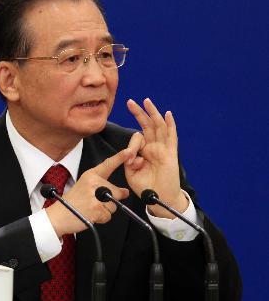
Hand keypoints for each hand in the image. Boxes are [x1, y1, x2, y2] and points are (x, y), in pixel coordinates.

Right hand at [46, 148, 132, 236]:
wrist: (58, 216)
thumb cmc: (72, 202)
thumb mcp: (85, 187)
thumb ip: (104, 187)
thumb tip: (125, 192)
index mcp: (90, 175)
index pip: (108, 165)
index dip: (119, 158)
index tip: (129, 151)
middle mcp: (93, 183)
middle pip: (116, 192)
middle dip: (111, 200)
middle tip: (95, 203)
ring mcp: (94, 196)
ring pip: (113, 206)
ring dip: (105, 211)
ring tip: (90, 209)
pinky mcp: (96, 209)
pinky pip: (108, 216)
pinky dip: (101, 219)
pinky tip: (90, 215)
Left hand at [124, 98, 187, 217]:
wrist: (160, 199)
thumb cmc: (146, 187)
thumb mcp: (131, 174)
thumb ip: (128, 161)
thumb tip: (131, 154)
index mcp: (144, 152)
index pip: (136, 139)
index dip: (131, 146)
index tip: (130, 160)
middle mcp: (153, 147)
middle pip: (147, 125)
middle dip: (138, 113)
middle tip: (130, 102)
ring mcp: (163, 149)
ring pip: (158, 127)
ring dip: (153, 113)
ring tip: (146, 101)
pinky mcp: (171, 153)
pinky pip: (172, 137)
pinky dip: (170, 125)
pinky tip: (168, 114)